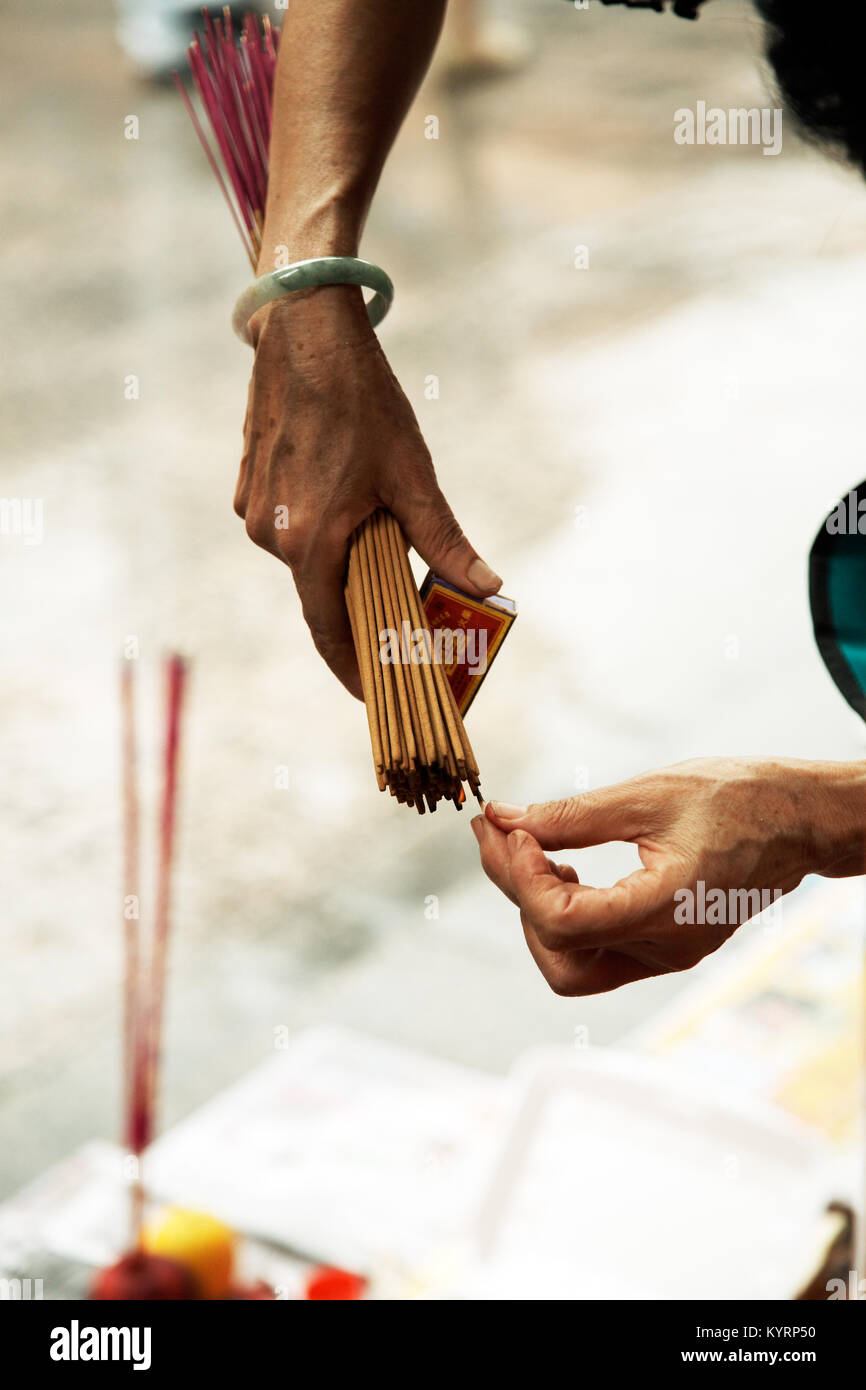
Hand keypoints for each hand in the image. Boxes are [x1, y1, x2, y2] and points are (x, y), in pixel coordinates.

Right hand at [233, 286, 501, 698]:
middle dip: (360, 614)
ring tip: (385, 555)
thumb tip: (486, 586)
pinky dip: (320, 534)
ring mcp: (254, 510)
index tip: (375, 697)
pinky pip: (289, 528)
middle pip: (321, 596)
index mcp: (308, 541)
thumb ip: (443, 540)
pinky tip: (352, 508)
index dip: (354, 669)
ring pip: (305, 560)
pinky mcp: (249, 486)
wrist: (303, 329)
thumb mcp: (412, 474)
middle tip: (400, 627)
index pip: (330, 631)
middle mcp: (271, 534)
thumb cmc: (361, 399)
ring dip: (342, 565)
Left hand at [472, 757, 865, 995]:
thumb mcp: (647, 795)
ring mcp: (666, 955)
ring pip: (571, 965)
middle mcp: (666, 948)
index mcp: (667, 909)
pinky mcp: (664, 947)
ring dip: (538, 911)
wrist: (798, 820)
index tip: (512, 828)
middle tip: (500, 833)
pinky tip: (566, 868)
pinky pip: (597, 952)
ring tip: (537, 853)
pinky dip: (567, 915)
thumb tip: (503, 820)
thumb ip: (570, 815)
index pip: (564, 924)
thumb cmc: (735, 798)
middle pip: (558, 953)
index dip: (522, 878)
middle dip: (516, 892)